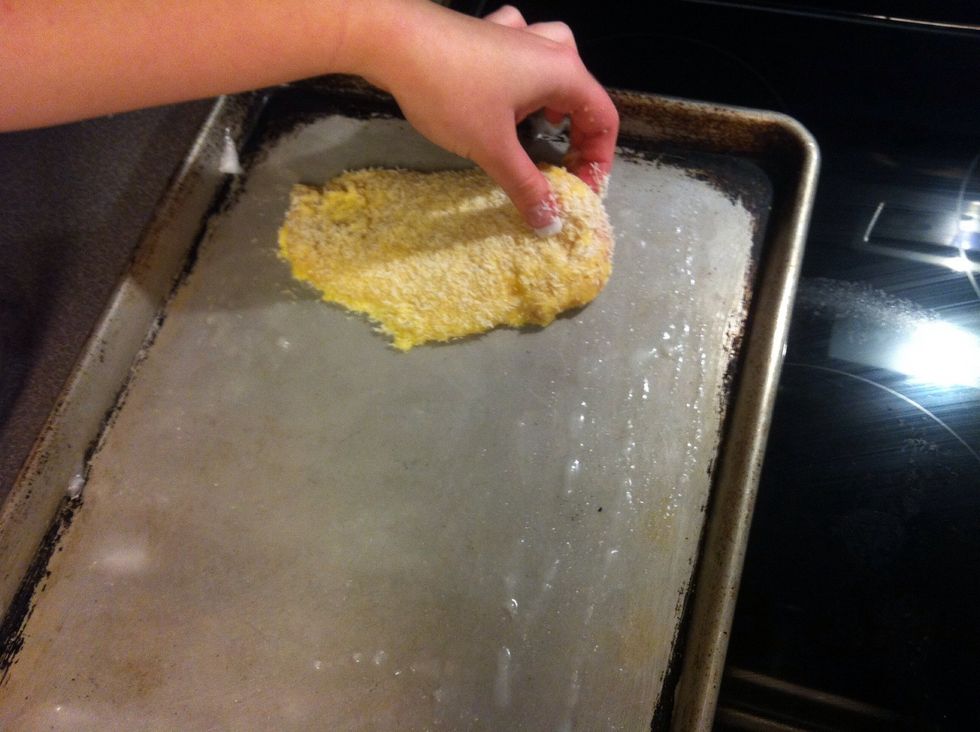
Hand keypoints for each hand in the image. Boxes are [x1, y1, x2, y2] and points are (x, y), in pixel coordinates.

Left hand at [354, 3, 618, 231]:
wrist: (393, 39)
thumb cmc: (451, 92)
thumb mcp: (492, 148)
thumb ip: (525, 185)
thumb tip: (550, 221)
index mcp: (562, 73)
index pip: (603, 119)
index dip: (599, 160)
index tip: (579, 189)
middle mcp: (548, 48)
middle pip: (583, 92)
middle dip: (578, 133)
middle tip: (561, 166)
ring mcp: (518, 34)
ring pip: (556, 62)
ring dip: (555, 97)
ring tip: (543, 122)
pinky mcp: (489, 32)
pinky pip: (522, 50)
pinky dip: (524, 71)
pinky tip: (507, 84)